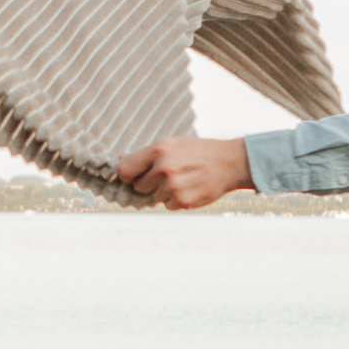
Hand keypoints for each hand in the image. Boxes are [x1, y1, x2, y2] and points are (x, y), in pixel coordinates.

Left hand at [115, 137, 251, 209]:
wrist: (229, 162)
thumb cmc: (198, 151)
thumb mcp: (172, 143)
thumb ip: (147, 155)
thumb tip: (119, 163)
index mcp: (158, 150)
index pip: (125, 170)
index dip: (128, 175)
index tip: (133, 176)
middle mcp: (163, 168)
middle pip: (138, 186)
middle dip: (148, 183)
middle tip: (167, 175)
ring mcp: (172, 186)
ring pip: (153, 197)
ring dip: (163, 192)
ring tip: (182, 179)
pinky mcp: (182, 201)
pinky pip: (167, 205)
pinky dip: (175, 200)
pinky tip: (189, 188)